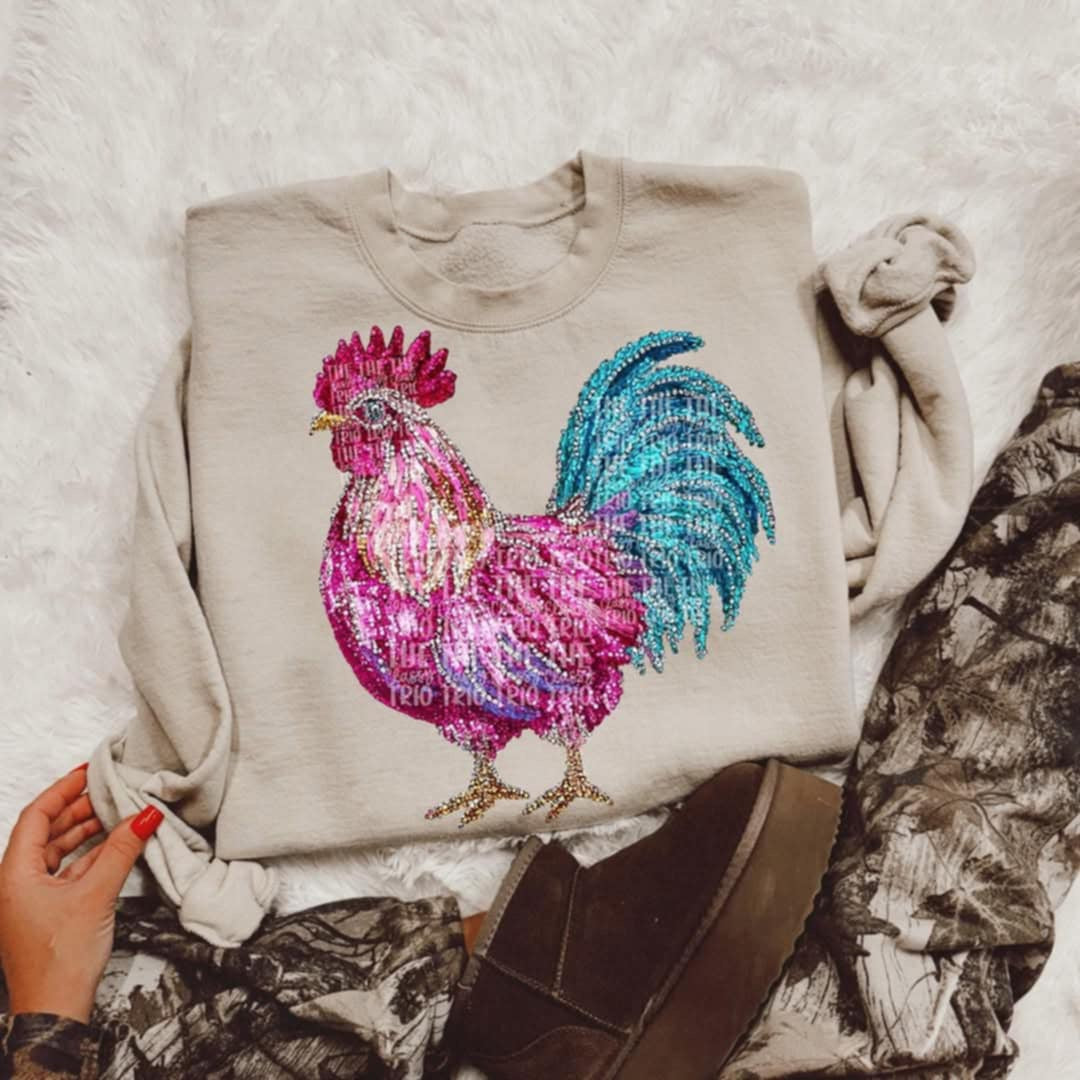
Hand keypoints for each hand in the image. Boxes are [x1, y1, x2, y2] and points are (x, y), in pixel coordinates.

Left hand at [0, 765, 162, 1022]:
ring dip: (86, 833)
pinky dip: (89, 857)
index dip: (62, 791)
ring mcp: (30, 900)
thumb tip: (144, 816)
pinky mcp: (47, 914)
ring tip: (116, 815)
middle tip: (108, 790)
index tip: (88, 773)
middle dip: (78, 810)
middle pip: (46, 832)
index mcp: (14, 874)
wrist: (55, 1010)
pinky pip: (67, 873)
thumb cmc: (59, 960)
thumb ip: (121, 850)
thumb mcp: (96, 894)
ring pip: (57, 853)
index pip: (35, 816)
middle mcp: (16, 884)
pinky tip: (113, 850)